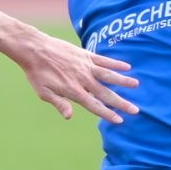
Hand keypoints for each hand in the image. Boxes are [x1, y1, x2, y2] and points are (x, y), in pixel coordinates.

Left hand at [17, 33, 138, 123]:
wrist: (35, 49)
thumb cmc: (37, 73)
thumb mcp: (44, 92)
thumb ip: (59, 103)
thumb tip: (69, 116)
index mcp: (74, 91)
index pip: (95, 105)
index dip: (107, 114)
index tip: (119, 120)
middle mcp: (83, 79)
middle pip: (106, 93)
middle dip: (121, 103)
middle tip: (135, 110)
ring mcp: (86, 66)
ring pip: (109, 75)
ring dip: (123, 81)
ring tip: (136, 85)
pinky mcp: (86, 55)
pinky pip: (104, 60)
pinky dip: (115, 63)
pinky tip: (127, 67)